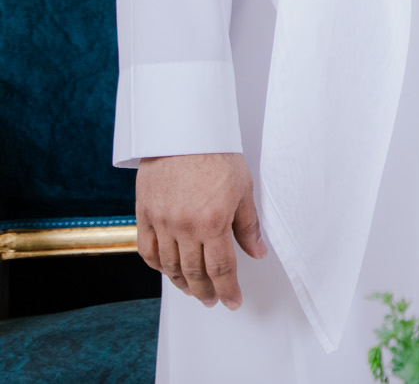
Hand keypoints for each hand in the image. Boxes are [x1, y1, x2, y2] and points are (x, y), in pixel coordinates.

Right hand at [136, 152, 266, 308]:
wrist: (183, 133)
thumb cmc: (216, 156)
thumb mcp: (243, 189)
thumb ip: (248, 225)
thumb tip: (257, 253)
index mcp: (213, 222)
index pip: (221, 268)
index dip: (227, 289)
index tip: (232, 302)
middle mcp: (184, 227)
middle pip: (194, 272)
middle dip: (206, 291)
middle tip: (213, 300)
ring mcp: (161, 222)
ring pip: (170, 266)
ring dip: (182, 283)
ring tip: (194, 291)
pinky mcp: (144, 215)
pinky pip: (148, 251)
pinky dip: (158, 266)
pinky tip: (168, 271)